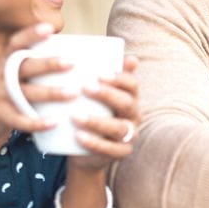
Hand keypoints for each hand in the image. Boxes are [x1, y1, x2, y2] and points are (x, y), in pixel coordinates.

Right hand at [0, 23, 69, 154]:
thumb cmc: (0, 94)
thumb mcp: (6, 75)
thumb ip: (27, 65)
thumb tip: (63, 55)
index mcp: (4, 63)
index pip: (16, 44)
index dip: (31, 34)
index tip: (49, 28)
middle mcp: (0, 76)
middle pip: (25, 67)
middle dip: (48, 64)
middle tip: (71, 62)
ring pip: (25, 93)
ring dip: (50, 93)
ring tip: (72, 93)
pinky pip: (18, 119)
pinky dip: (36, 122)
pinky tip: (53, 122)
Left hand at [67, 55, 140, 171]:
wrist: (83, 151)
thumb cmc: (88, 114)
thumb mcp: (91, 96)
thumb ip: (95, 76)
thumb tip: (98, 53)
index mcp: (129, 98)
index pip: (131, 85)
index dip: (119, 78)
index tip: (99, 73)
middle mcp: (133, 116)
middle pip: (127, 104)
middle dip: (108, 95)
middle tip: (85, 88)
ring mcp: (129, 136)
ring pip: (118, 128)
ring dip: (97, 121)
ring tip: (75, 116)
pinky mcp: (120, 153)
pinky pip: (110, 149)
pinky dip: (94, 143)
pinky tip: (78, 136)